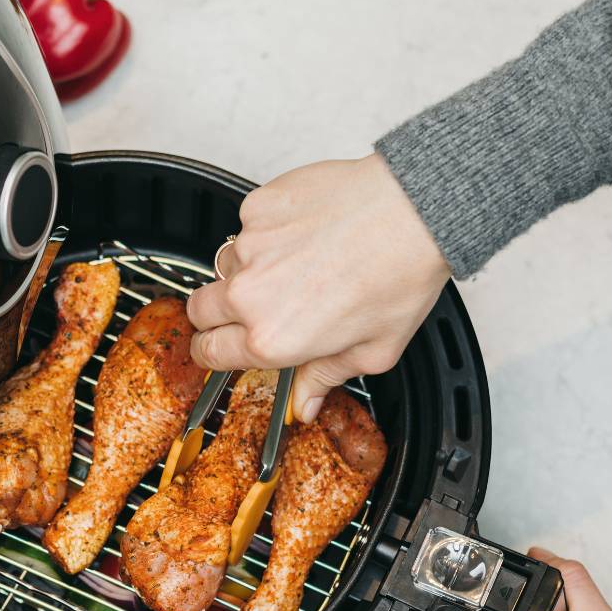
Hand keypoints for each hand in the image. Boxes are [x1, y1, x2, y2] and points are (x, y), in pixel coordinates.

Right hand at [186, 154, 450, 421]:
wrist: (413, 211)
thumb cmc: (399, 276)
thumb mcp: (372, 352)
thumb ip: (325, 378)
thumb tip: (305, 403)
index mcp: (272, 338)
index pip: (210, 353)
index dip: (212, 352)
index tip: (218, 346)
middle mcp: (251, 295)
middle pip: (199, 310)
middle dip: (216, 315)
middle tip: (247, 309)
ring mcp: (250, 247)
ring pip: (224, 265)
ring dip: (245, 270)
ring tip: (290, 265)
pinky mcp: (257, 208)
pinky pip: (246, 226)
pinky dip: (267, 232)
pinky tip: (303, 232)